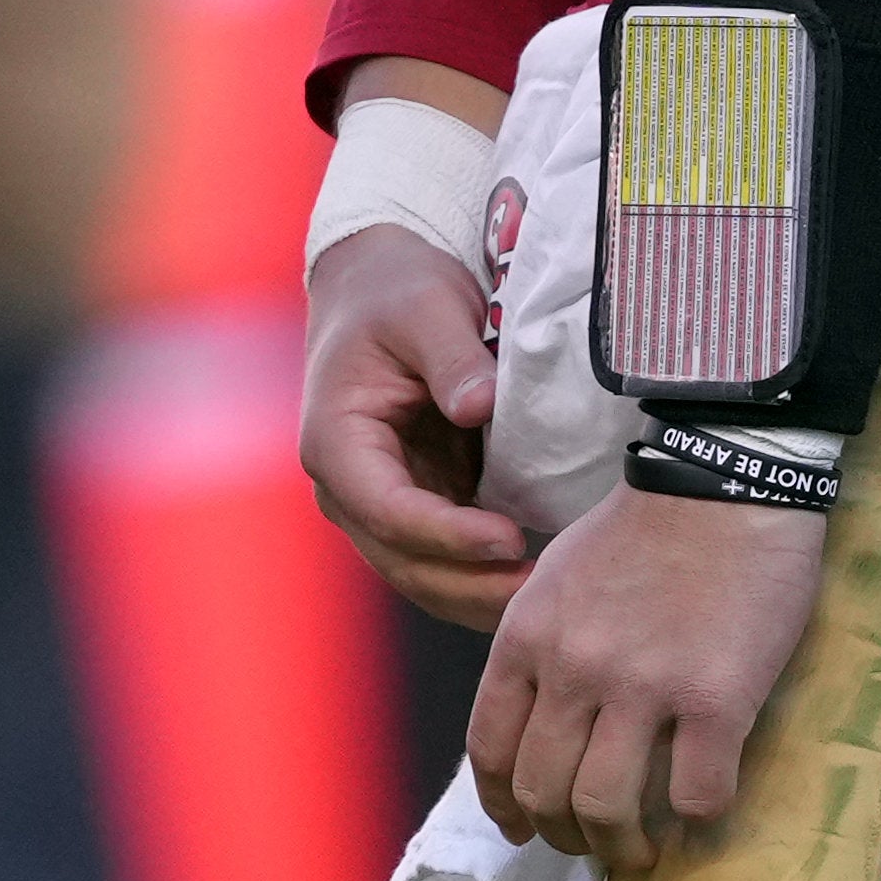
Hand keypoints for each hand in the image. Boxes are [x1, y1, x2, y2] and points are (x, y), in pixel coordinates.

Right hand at [302, 225, 528, 628]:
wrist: (378, 285)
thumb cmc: (395, 290)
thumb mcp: (426, 307)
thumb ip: (453, 357)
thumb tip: (480, 406)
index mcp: (335, 442)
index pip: (388, 511)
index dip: (448, 536)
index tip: (508, 539)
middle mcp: (348, 487)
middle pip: (404, 561)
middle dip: (470, 585)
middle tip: (540, 589)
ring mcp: (379, 502)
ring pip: (423, 574)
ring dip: (479, 594)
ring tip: (545, 596)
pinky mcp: (416, 502)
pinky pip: (445, 559)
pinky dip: (483, 576)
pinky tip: (535, 578)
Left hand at [467, 486, 827, 869]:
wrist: (725, 481)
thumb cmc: (642, 528)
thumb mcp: (556, 577)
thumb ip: (540, 648)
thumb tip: (540, 722)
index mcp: (526, 636)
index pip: (490, 747)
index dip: (503, 804)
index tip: (522, 828)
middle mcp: (573, 667)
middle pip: (545, 791)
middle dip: (564, 836)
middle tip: (594, 844)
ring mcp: (644, 686)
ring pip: (608, 809)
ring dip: (622, 846)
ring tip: (643, 850)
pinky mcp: (716, 698)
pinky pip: (697, 796)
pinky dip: (697, 820)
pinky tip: (702, 812)